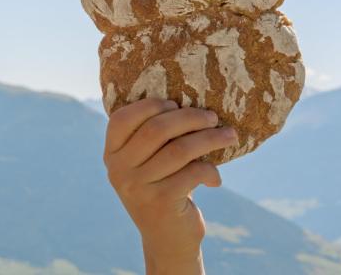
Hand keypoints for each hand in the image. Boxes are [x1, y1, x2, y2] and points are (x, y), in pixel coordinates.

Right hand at [103, 99, 237, 274]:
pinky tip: (216, 179)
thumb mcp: (146, 163)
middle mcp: (119, 170)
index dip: (150, 105)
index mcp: (111, 154)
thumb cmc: (162, 188)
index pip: (122, 118)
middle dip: (190, 118)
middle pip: (156, 129)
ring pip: (179, 150)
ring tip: (228, 135)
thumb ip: (152, 137)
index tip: (176, 105)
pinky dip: (211, 171)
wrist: (166, 239)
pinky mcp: (161, 202)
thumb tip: (187, 101)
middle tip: (212, 117)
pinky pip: (193, 172)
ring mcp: (137, 187)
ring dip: (209, 139)